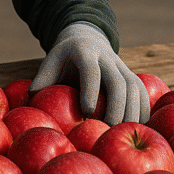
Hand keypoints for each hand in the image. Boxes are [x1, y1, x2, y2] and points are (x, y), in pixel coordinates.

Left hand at [30, 23, 148, 124]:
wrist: (88, 39)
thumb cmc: (64, 59)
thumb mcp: (51, 62)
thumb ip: (42, 79)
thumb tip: (31, 101)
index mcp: (85, 52)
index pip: (91, 71)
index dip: (90, 91)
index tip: (87, 113)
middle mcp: (108, 58)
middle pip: (118, 82)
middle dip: (115, 107)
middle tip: (108, 129)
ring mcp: (123, 67)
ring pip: (134, 89)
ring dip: (131, 113)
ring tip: (122, 134)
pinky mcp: (133, 77)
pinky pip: (142, 94)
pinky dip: (142, 112)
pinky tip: (137, 130)